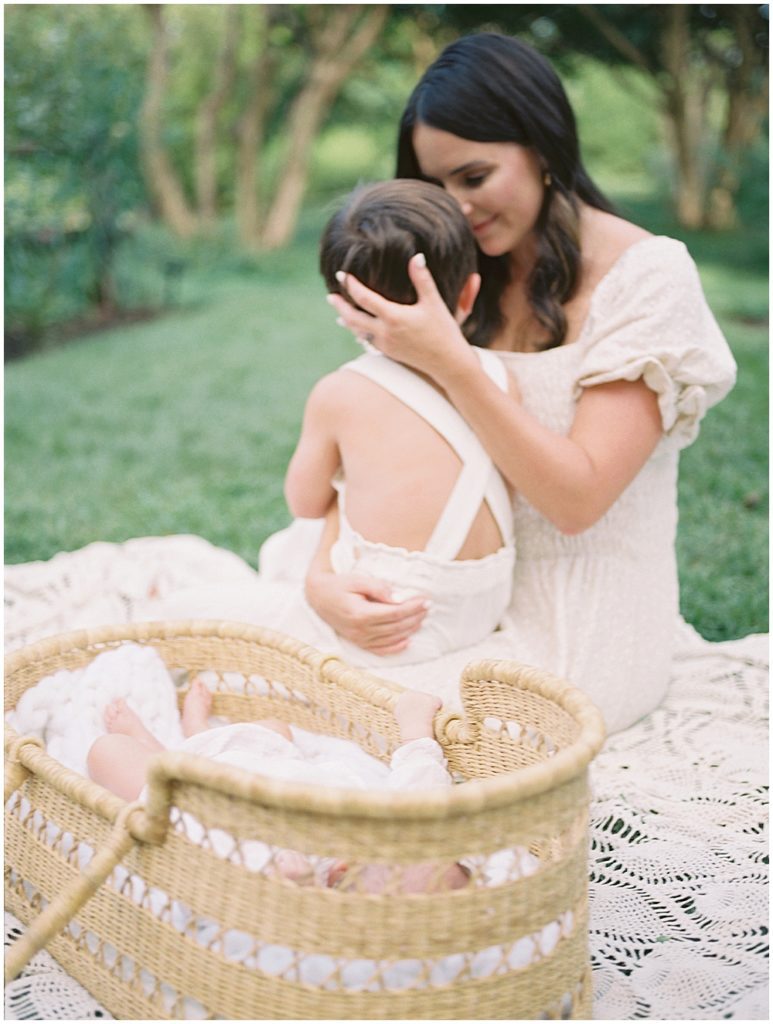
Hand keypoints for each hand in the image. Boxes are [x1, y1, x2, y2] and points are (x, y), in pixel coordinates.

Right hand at [305, 569, 427, 654]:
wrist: (318, 597)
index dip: (412, 607)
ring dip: (410, 629)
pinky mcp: (358, 643)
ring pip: (392, 638)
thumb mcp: (357, 579)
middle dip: (415, 616)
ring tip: (422, 618)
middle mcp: (360, 630)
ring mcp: (359, 639)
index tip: (425, 600)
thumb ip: (378, 587)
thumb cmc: (340, 585)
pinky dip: (396, 647)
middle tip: (428, 607)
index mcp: (360, 614)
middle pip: (396, 626)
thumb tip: (398, 598)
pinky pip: (381, 650)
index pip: (394, 613)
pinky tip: (408, 640)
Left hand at [326, 253, 478, 383]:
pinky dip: (359, 331)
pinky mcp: (388, 352)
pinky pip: (367, 340)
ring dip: (347, 320)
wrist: (448, 363)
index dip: (351, 285)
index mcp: (393, 317)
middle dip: (340, 306)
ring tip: (339, 312)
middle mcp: (385, 332)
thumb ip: (423, 279)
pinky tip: (357, 328)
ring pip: (358, 331)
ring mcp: (385, 344)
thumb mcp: (434, 303)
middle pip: (353, 318)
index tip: (342, 274)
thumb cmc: (443, 331)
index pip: (364, 298)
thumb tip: (416, 256)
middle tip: (330, 295)